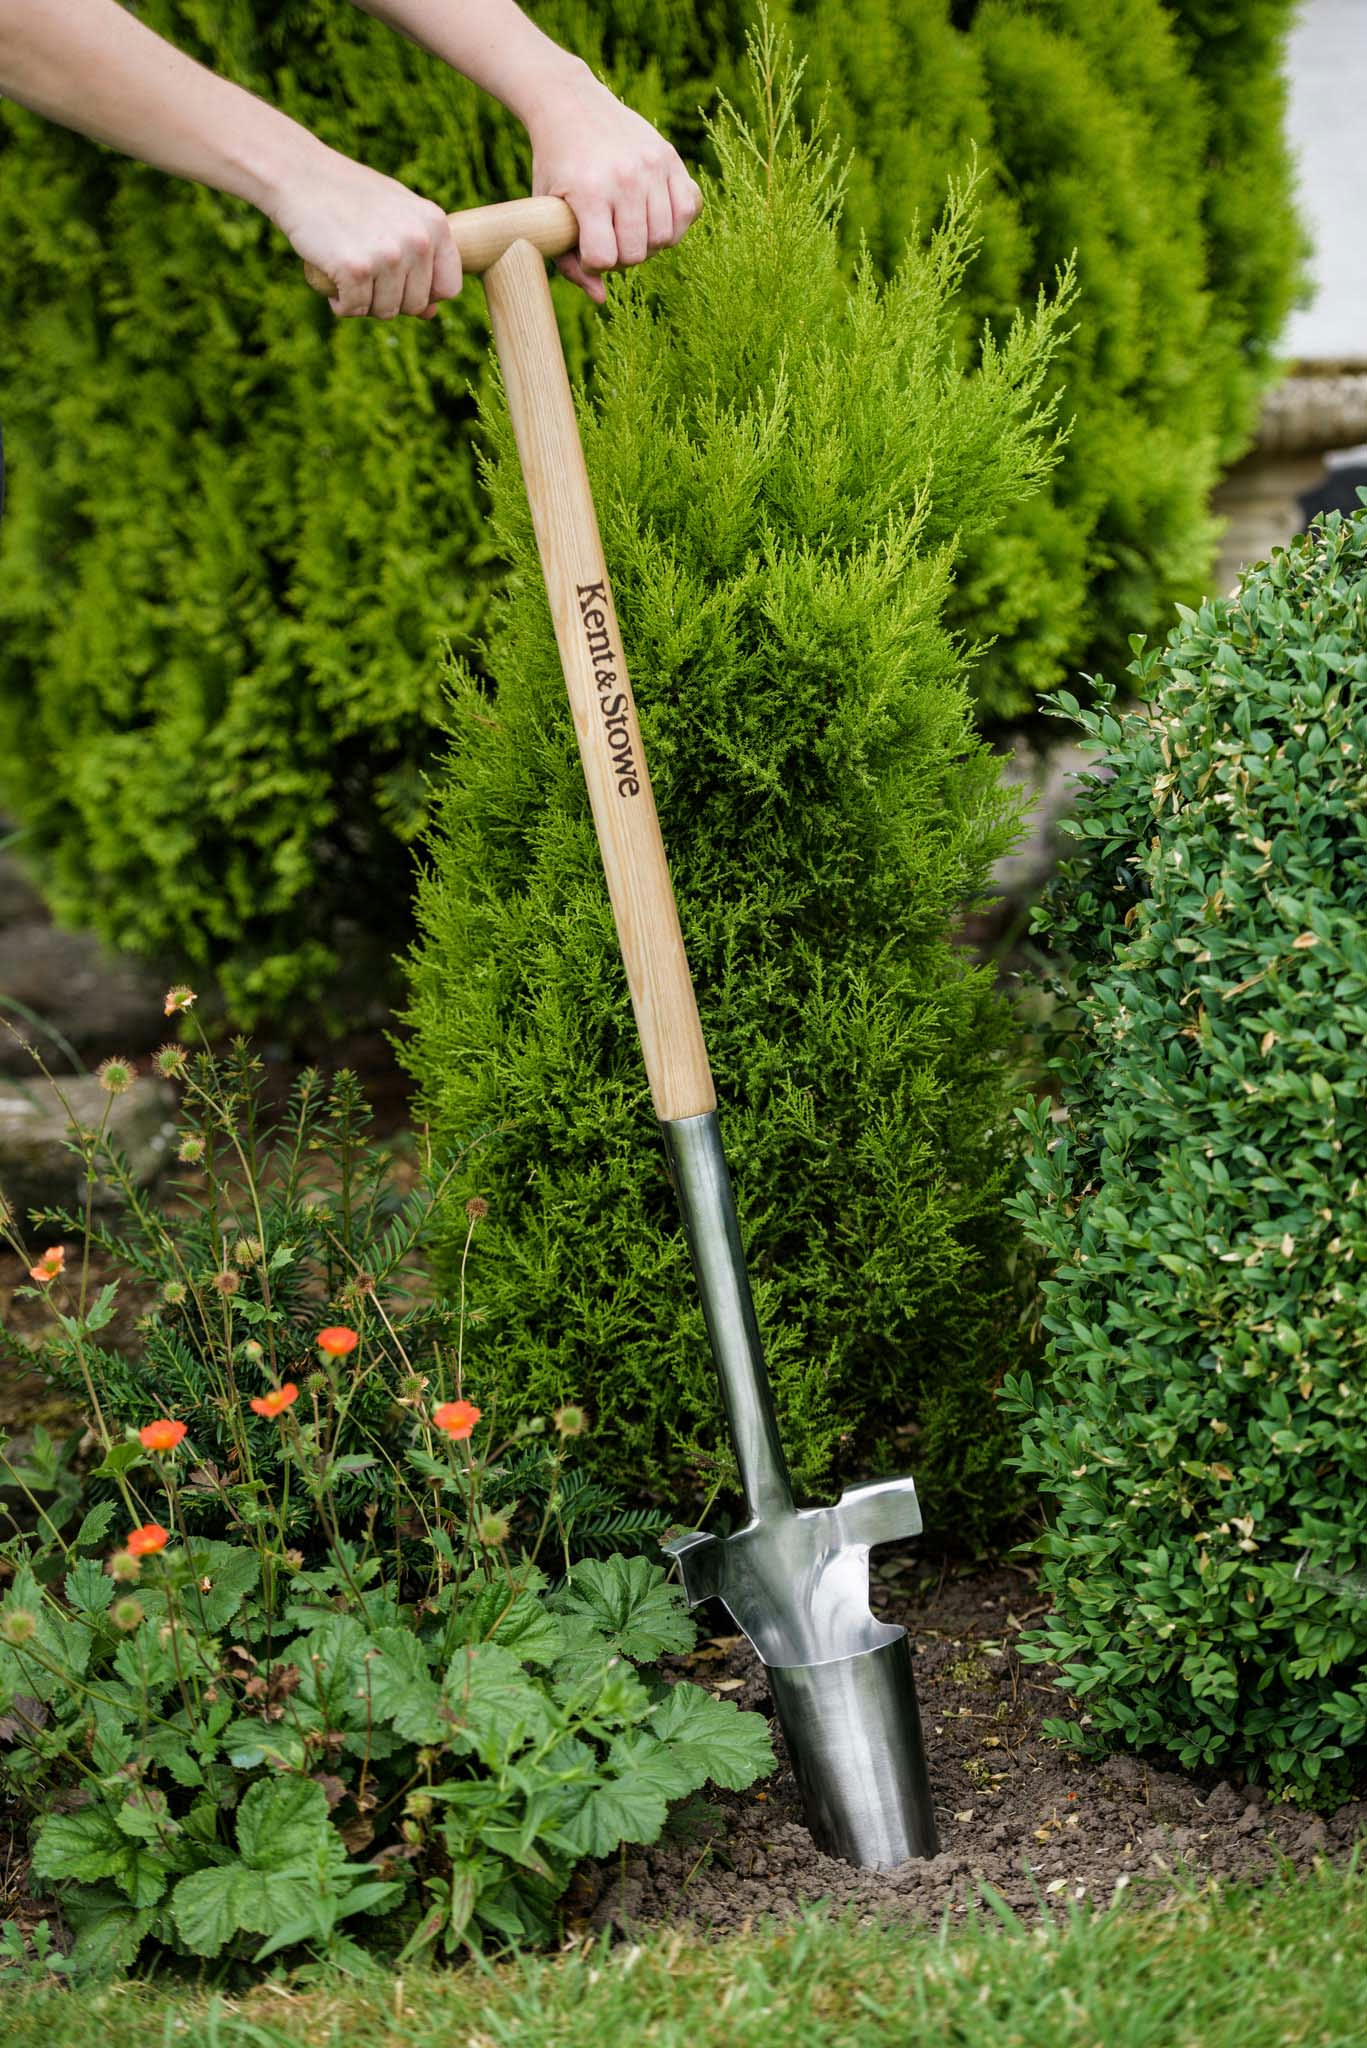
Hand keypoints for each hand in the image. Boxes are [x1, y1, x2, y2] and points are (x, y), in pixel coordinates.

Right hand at [268, 146, 462, 318]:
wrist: (298, 173)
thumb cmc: (348, 196)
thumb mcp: (396, 216)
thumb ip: (420, 259)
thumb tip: (431, 314)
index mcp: (435, 224)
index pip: (449, 288)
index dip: (425, 294)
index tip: (400, 282)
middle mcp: (417, 240)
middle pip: (415, 305)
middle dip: (390, 300)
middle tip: (366, 276)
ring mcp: (388, 256)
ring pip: (386, 311)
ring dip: (364, 302)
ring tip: (347, 273)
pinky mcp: (355, 269)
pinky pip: (354, 310)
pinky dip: (340, 304)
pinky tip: (332, 279)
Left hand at [527, 68, 702, 302]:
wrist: (570, 103)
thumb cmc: (556, 163)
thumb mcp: (547, 210)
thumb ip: (568, 260)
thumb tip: (600, 299)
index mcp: (589, 192)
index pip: (604, 258)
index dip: (594, 263)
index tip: (585, 247)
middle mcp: (626, 178)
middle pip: (637, 253)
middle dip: (622, 256)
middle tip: (609, 238)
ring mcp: (652, 166)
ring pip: (666, 238)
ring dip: (648, 243)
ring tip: (630, 228)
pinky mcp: (670, 157)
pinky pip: (690, 209)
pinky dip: (676, 222)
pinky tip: (655, 215)